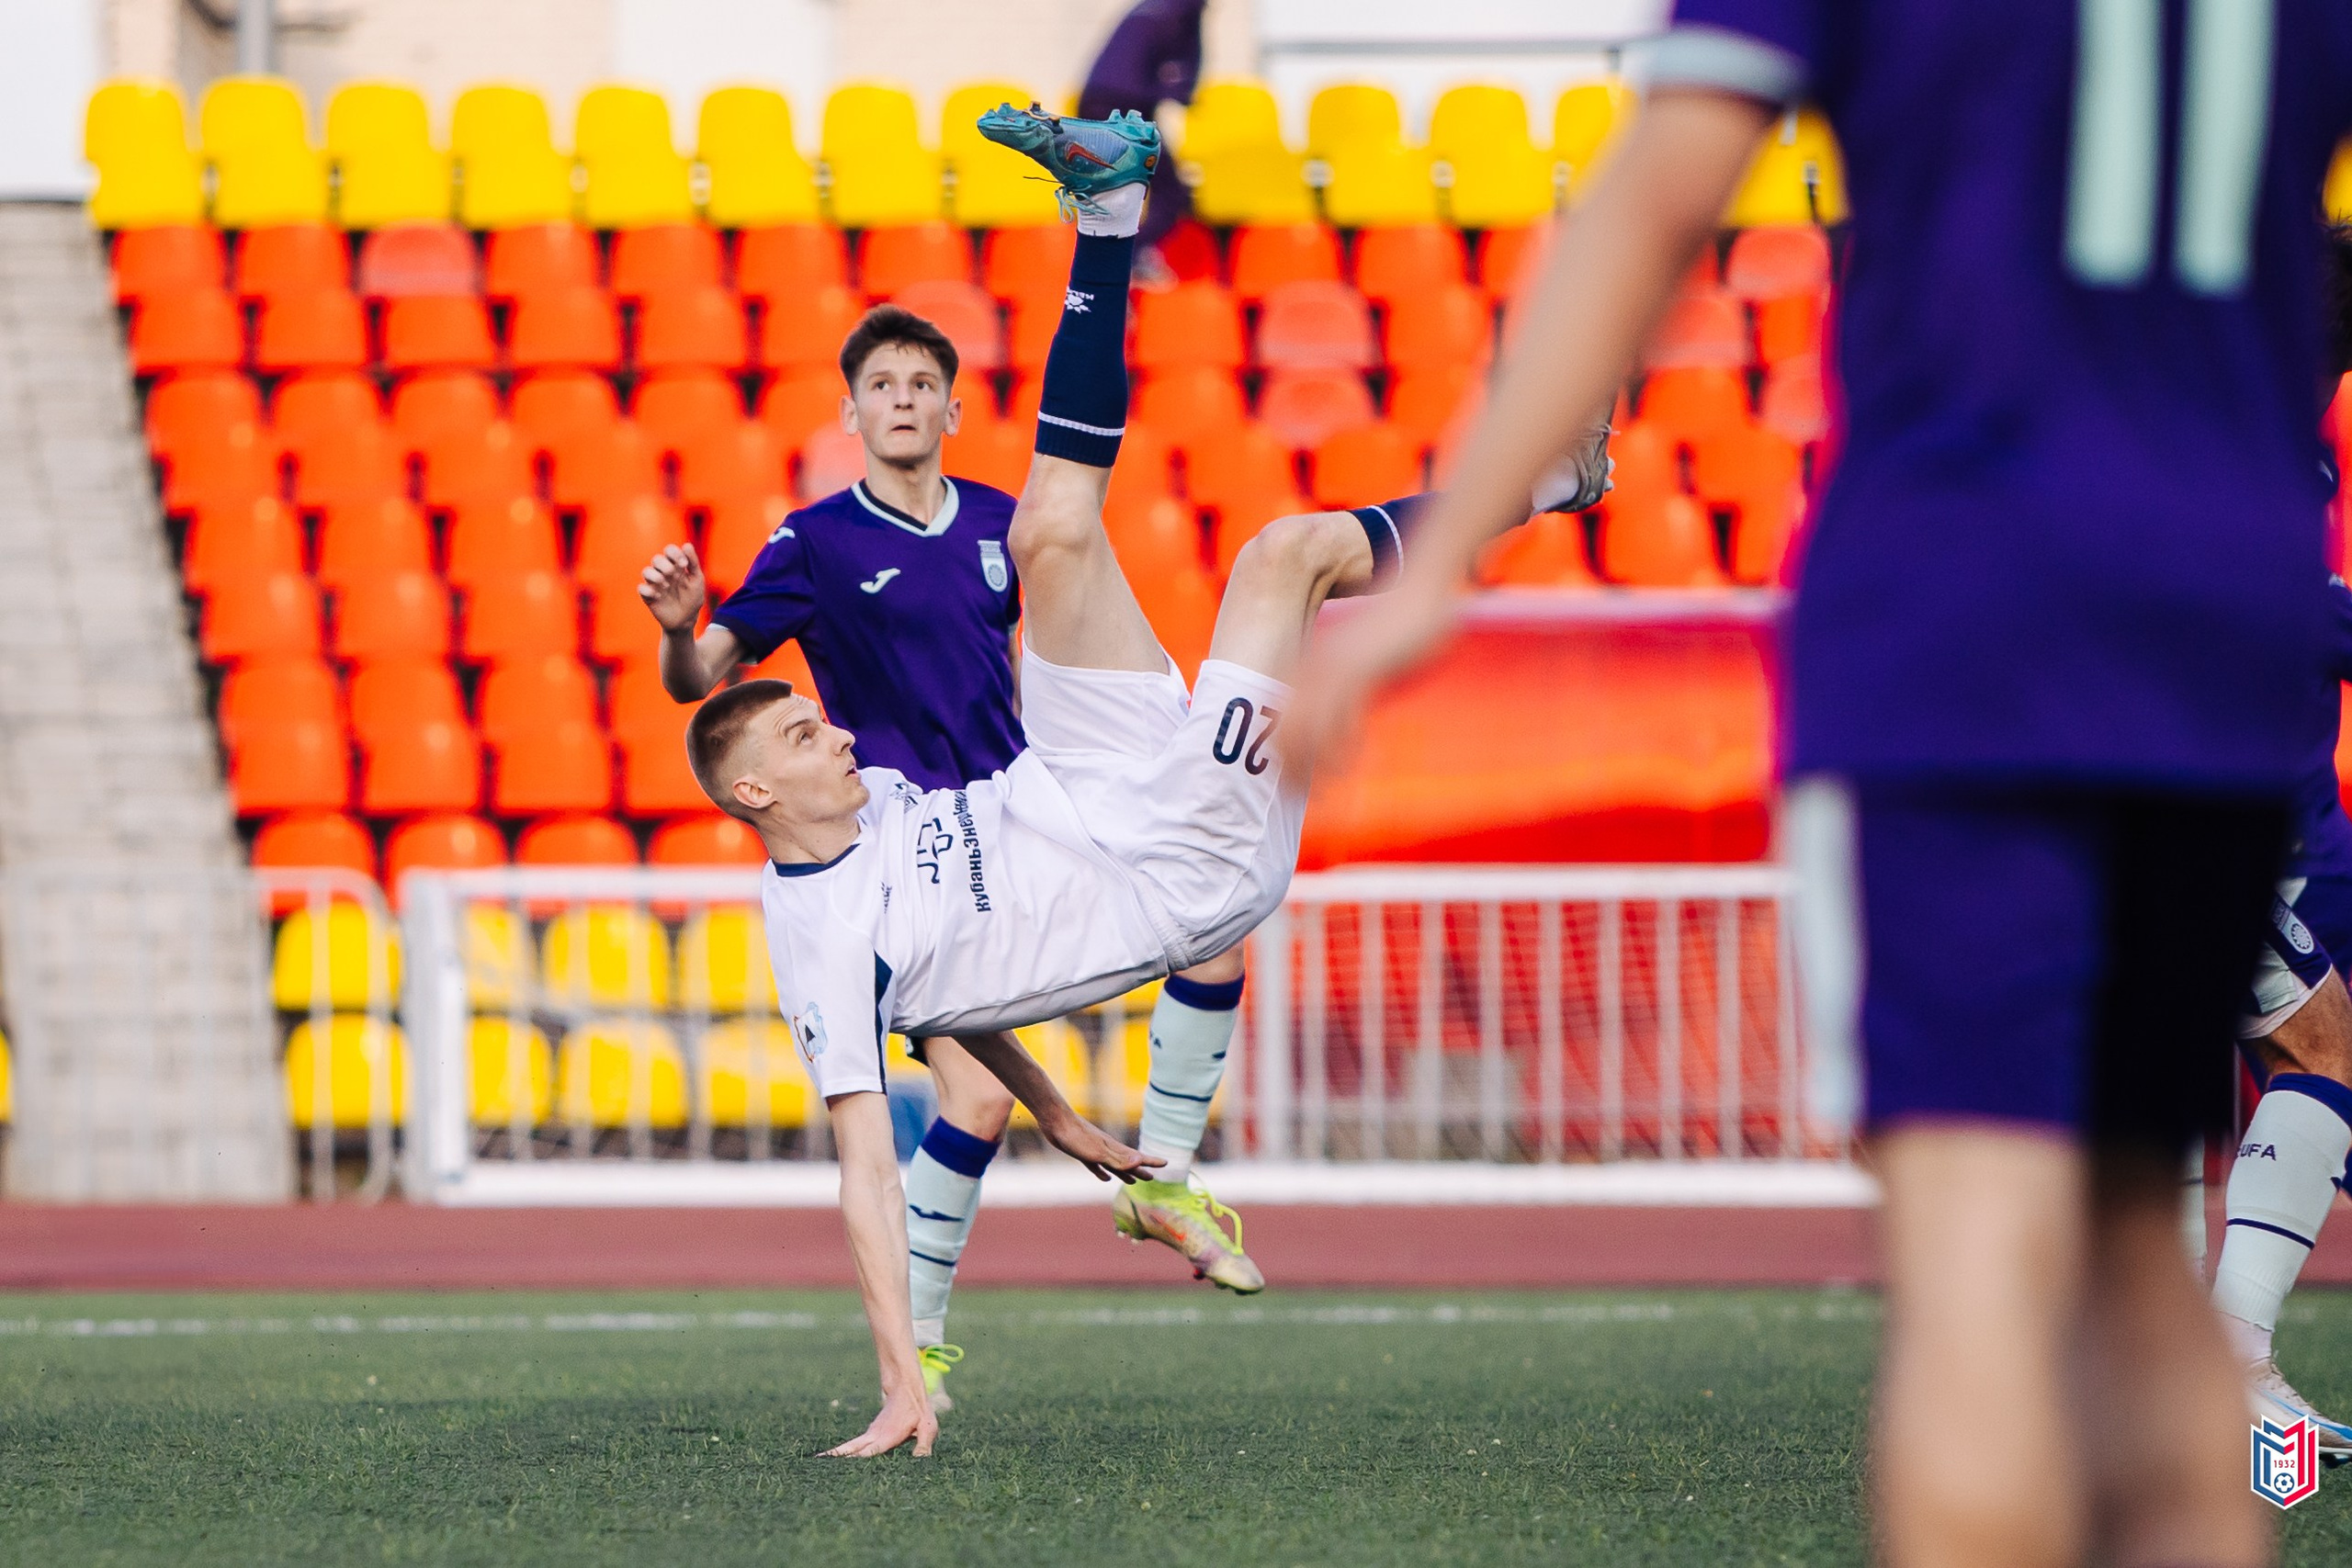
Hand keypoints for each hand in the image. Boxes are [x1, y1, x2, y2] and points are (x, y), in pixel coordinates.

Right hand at [638, 543, 706, 631]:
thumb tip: (687, 545)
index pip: (669, 550)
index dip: (674, 553)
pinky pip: (642, 588)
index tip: (684, 564)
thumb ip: (693, 562)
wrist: (686, 620)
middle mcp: (663, 573)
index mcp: (675, 566)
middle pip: (656, 559)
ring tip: (666, 585)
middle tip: (674, 575)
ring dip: (655, 576)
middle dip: (665, 565)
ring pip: (646, 571)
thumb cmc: (693, 598)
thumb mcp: (697, 579)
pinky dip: (649, 590)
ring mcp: (655, 584)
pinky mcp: (649, 596)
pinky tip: (659, 596)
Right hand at [821, 1387, 935, 1457]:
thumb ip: (924, 1445)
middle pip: (851, 1449)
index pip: (869, 1452)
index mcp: (887, 1437)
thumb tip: (921, 1461)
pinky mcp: (871, 1434)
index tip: (841, 1468)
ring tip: (818, 1462)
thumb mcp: (927, 1427)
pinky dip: (842, 1451)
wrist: (906, 1388)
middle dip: (836, 1457)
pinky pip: (854, 1445)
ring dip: (836, 1454)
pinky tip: (834, 1458)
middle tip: (817, 1463)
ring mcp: (871, 1434)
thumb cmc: (918, 1410)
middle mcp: (875, 1436)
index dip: (857, 1461)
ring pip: (850, 1446)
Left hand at [1039, 1106, 1163, 1182]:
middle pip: (1128, 1163)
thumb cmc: (1076, 1137)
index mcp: (1114, 1150)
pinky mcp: (1082, 1154)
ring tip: (1132, 1181)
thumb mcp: (1099, 1152)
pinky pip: (1097, 1167)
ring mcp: (1095, 1151)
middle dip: (1140, 1170)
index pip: (1138, 1157)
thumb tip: (1140, 1162)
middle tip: (1151, 1178)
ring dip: (1124, 1173)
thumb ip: (1118, 1160)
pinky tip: (1105, 1178)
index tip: (1166, 1163)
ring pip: (1114, 1165)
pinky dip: (1102, 1173)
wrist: (1056, 1122)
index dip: (1151, 1162)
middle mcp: (1108, 1150)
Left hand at [1277, 579, 1459, 778]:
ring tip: (1323, 794)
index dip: (1280, 754)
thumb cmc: (1398, 634)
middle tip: (1303, 798)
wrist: (1422, 593)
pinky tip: (1348, 771)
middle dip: (1290, 768)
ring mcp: (1334, 668)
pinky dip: (1341, 751)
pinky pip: (1341, 719)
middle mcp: (1313, 667)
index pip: (1279, 718)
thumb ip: (1348, 693)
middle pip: (1284, 728)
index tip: (1289, 783)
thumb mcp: (1365, 667)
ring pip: (1307, 728)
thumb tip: (1342, 726)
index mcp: (1310, 666)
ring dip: (1313, 767)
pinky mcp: (1360, 670)